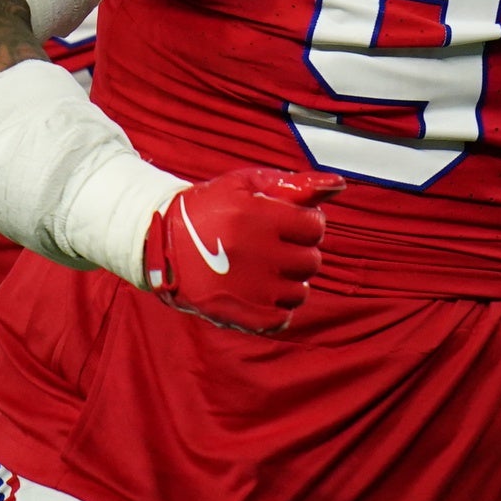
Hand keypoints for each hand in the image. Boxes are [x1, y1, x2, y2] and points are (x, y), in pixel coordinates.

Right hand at [142, 167, 341, 331]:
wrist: (162, 241)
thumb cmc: (212, 206)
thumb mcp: (248, 183)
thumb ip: (296, 183)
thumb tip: (338, 184)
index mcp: (256, 216)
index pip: (315, 226)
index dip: (307, 222)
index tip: (291, 222)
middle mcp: (253, 254)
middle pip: (311, 260)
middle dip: (300, 250)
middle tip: (277, 244)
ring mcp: (246, 288)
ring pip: (299, 292)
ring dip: (291, 280)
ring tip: (269, 267)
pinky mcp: (236, 314)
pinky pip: (281, 318)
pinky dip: (278, 306)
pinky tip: (263, 290)